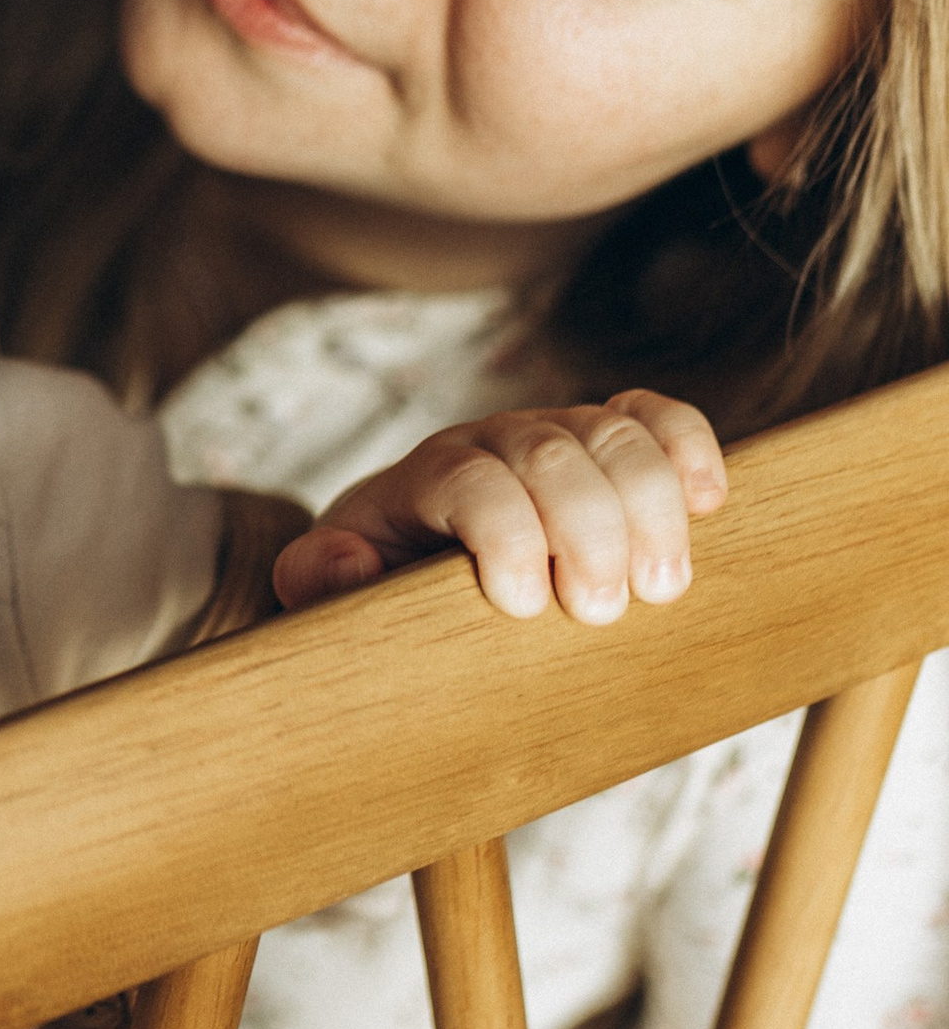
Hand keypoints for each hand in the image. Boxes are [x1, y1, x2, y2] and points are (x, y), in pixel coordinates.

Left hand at [272, 391, 726, 622]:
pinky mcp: (611, 443)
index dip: (504, 531)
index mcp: (424, 476)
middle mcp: (493, 440)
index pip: (466, 479)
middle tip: (600, 611)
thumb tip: (348, 562)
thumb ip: (319, 579)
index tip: (526, 605)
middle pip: (548, 452)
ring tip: (661, 587)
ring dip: (650, 505)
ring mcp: (558, 434)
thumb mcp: (332, 591)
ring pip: (613, 433)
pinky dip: (689, 448)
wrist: (414, 557)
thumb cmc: (383, 583)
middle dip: (585, 529)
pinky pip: (658, 417)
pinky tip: (709, 503)